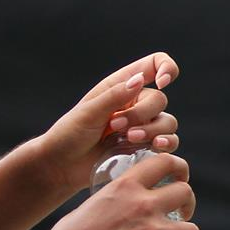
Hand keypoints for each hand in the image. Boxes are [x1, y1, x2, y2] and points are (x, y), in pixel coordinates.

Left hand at [38, 53, 181, 193]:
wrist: (62, 166)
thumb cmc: (69, 135)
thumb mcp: (88, 112)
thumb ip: (115, 96)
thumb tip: (140, 80)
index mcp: (121, 85)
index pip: (154, 64)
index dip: (166, 68)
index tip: (162, 83)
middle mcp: (134, 102)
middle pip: (160, 100)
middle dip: (142, 114)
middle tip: (116, 127)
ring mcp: (141, 125)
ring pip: (167, 122)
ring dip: (152, 131)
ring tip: (128, 140)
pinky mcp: (144, 147)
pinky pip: (168, 142)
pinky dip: (166, 144)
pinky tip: (153, 148)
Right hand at [49, 149, 201, 229]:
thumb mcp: (95, 202)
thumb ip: (116, 199)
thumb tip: (122, 206)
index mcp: (127, 185)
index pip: (165, 162)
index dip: (178, 168)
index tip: (178, 179)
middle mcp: (144, 204)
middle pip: (185, 192)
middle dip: (187, 204)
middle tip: (181, 216)